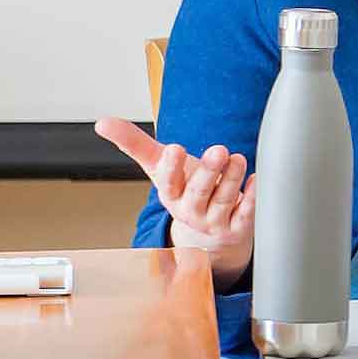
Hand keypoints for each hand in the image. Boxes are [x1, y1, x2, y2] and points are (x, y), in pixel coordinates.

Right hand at [95, 117, 257, 290]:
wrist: (208, 234)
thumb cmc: (185, 192)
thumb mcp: (160, 168)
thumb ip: (135, 144)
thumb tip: (102, 123)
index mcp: (171, 195)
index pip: (168, 182)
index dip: (170, 167)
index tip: (174, 148)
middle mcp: (192, 210)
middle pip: (199, 192)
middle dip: (208, 172)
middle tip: (218, 150)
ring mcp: (215, 221)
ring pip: (225, 200)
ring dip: (232, 179)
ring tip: (238, 158)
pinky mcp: (238, 226)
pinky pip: (247, 213)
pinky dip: (252, 197)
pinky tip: (255, 179)